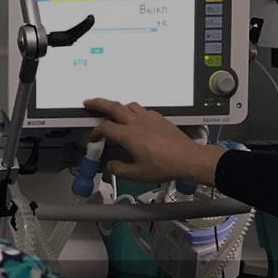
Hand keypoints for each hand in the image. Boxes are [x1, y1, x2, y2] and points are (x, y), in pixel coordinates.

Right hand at [83, 98, 224, 185]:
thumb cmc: (165, 166)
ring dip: (117, 106)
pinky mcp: (159, 118)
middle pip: (113, 106)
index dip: (95, 133)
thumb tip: (111, 166)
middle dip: (98, 103)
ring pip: (128, 105)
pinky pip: (142, 109)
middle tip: (89, 103)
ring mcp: (149, 118)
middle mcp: (137, 122)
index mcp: (129, 135)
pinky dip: (133, 111)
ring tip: (112, 111)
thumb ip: (119, 170)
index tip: (94, 139)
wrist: (189, 159)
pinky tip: (135, 119)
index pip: (105, 128)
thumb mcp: (138, 174)